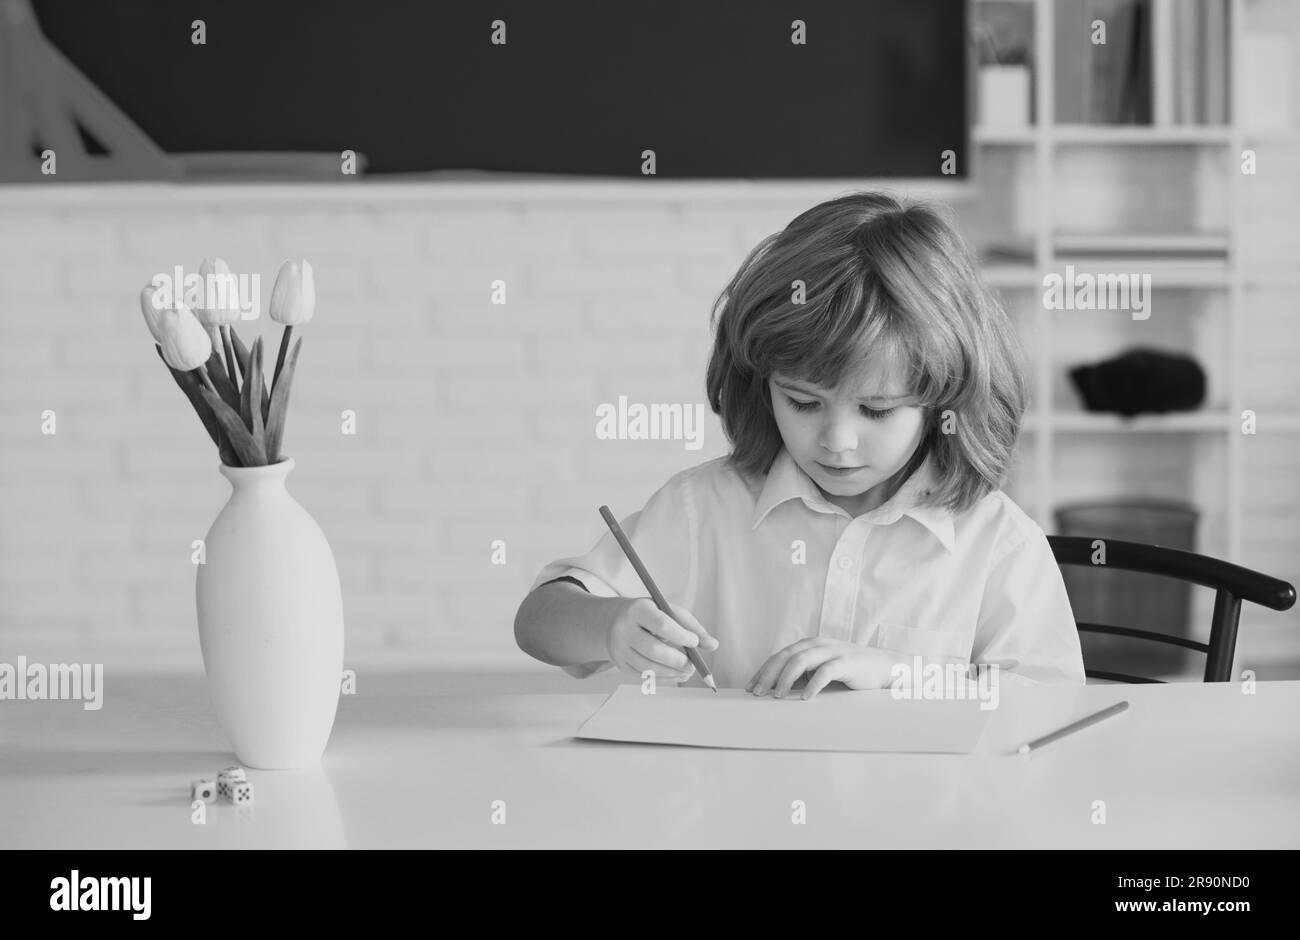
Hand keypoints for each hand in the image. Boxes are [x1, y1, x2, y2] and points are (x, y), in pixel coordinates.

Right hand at [606, 597, 718, 681]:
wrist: (611, 620)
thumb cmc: (646, 614)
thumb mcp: (667, 610)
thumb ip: (691, 626)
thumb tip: (713, 645)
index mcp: (638, 610)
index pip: (661, 624)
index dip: (680, 636)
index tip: (695, 642)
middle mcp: (624, 629)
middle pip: (652, 649)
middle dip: (677, 660)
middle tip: (693, 665)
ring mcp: (619, 648)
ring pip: (647, 667)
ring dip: (671, 672)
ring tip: (687, 671)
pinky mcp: (619, 663)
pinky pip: (642, 675)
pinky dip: (662, 677)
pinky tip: (675, 674)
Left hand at [746, 638, 890, 699]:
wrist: (883, 667)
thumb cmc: (848, 672)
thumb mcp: (820, 671)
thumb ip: (801, 676)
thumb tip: (775, 691)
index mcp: (808, 645)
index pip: (779, 656)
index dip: (763, 671)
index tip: (750, 687)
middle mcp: (817, 644)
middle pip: (785, 656)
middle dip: (769, 675)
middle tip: (757, 693)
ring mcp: (832, 651)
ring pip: (801, 660)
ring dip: (786, 679)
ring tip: (777, 696)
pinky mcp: (846, 662)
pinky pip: (826, 671)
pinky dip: (813, 684)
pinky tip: (805, 697)